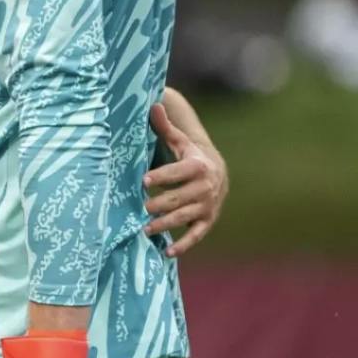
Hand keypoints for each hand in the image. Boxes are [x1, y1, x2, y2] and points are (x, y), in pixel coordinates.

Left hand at [143, 89, 225, 256]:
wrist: (217, 172)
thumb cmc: (188, 155)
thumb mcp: (178, 140)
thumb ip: (164, 127)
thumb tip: (153, 104)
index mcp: (198, 165)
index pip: (179, 171)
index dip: (162, 176)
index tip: (143, 181)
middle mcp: (206, 187)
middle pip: (181, 197)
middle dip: (161, 203)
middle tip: (140, 208)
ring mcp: (207, 206)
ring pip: (186, 217)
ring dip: (166, 224)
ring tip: (145, 229)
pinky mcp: (207, 221)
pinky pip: (196, 235)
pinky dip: (183, 245)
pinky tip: (166, 253)